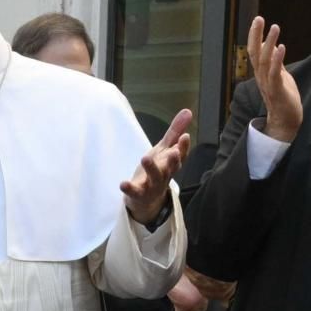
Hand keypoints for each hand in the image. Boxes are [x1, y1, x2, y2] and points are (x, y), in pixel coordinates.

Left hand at [119, 106, 193, 226]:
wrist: (146, 198)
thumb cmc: (157, 169)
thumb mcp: (164, 149)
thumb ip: (175, 131)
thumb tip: (188, 111)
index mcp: (171, 163)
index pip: (181, 155)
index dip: (184, 147)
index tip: (185, 136)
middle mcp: (165, 175)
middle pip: (171, 168)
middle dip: (173, 160)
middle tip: (173, 151)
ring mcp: (153, 186)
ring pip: (155, 178)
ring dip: (152, 169)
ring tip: (145, 158)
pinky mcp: (139, 194)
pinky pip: (135, 192)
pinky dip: (129, 189)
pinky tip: (123, 183)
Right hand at [245, 16, 302, 141]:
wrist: (286, 121)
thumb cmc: (284, 98)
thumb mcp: (280, 75)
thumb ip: (276, 62)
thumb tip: (274, 45)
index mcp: (262, 73)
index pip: (254, 51)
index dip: (255, 36)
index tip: (258, 20)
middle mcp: (261, 77)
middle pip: (255, 53)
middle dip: (256, 35)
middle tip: (259, 19)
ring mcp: (268, 84)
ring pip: (264, 61)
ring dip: (269, 43)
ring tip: (274, 28)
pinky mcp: (277, 91)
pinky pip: (275, 74)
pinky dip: (277, 60)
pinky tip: (281, 47)